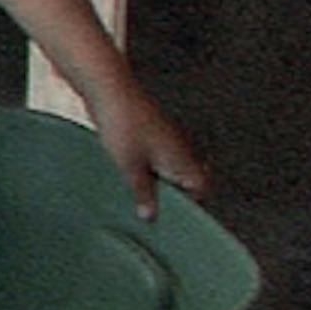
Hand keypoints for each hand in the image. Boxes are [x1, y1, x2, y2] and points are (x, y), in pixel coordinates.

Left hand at [87, 81, 210, 219]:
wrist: (109, 91)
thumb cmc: (123, 124)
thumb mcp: (130, 168)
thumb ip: (143, 193)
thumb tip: (151, 216)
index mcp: (183, 161)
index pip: (201, 189)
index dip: (190, 205)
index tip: (170, 218)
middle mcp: (179, 150)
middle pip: (184, 181)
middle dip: (170, 196)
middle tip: (149, 210)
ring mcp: (165, 140)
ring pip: (167, 169)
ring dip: (153, 182)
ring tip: (133, 194)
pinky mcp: (148, 132)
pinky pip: (152, 157)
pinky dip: (143, 168)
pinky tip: (124, 174)